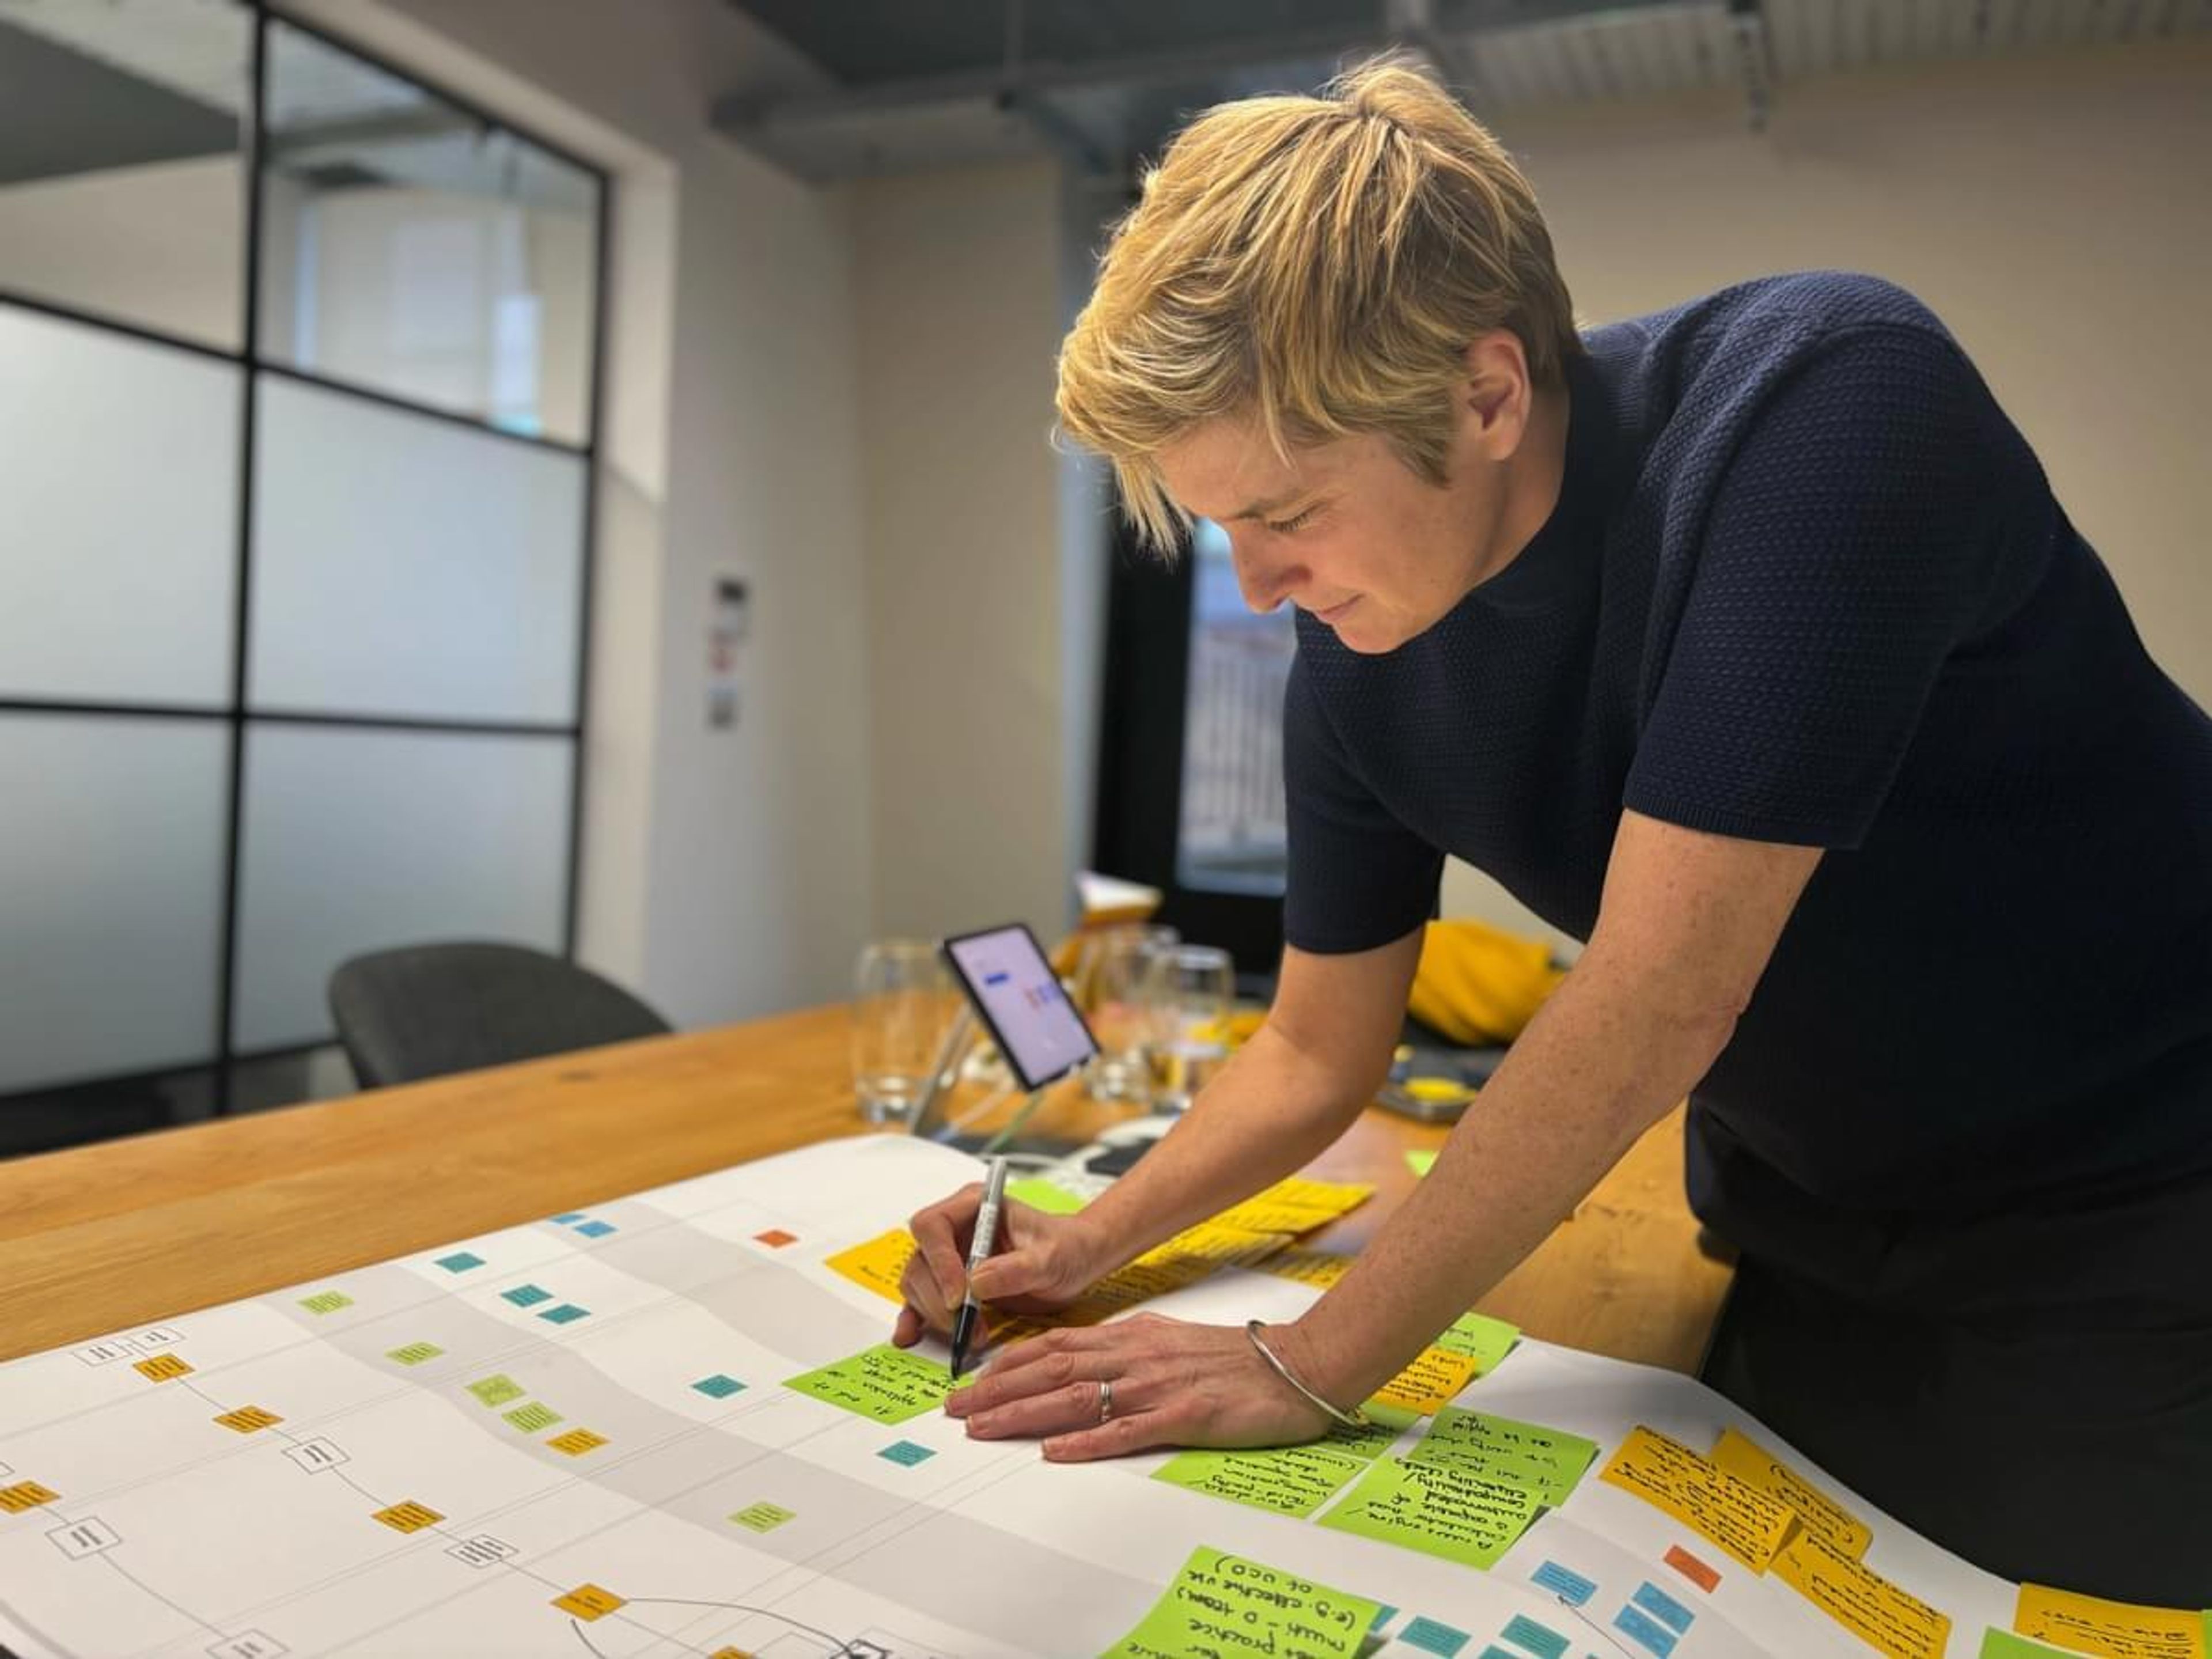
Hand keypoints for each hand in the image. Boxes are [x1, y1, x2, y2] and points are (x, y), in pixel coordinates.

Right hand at [891, 1183, 1101, 1347]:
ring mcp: (949, 1256)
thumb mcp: (1051, 1257)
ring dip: (936, 1314)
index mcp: (975, 1206)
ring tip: (972, 1335)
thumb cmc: (1066, 1247)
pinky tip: (911, 1335)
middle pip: (921, 1260)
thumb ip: (1017, 1268)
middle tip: (966, 1326)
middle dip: (939, 1299)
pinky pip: (922, 1300)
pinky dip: (916, 1318)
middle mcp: (956, 1228)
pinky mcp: (950, 1284)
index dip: (940, 1262)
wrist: (1076, 1261)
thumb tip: (975, 1283)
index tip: (961, 1296)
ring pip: (918, 1283)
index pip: (934, 1226)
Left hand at [943, 1313, 1332, 1460]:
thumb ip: (1124, 1347)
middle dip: (997, 1389)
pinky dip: (1088, 1442)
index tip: (970, 1380)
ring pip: (1077, 1397)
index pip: (1055, 1345)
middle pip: (1052, 1370)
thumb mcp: (1169, 1340)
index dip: (1008, 1363)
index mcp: (1132, 1336)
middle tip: (954, 1409)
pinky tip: (1056, 1451)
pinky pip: (1127, 1431)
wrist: (1296, 1365)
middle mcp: (1136, 1356)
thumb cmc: (1234, 1358)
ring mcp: (1158, 1386)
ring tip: (983, 1428)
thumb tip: (1079, 1358)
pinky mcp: (1185, 1416)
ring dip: (1024, 1413)